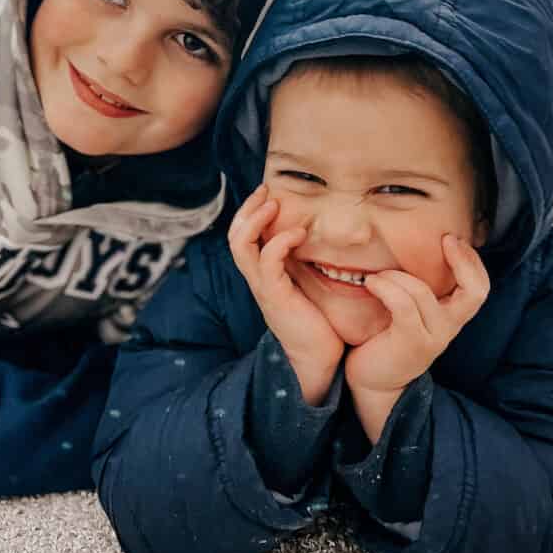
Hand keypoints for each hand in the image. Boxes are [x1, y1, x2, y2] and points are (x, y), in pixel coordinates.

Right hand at [228, 184, 343, 403]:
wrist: (317, 361)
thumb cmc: (317, 322)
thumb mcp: (306, 285)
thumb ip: (302, 264)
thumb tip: (314, 235)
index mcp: (262, 275)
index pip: (242, 237)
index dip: (248, 212)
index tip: (267, 193)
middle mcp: (257, 279)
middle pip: (234, 236)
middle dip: (247, 209)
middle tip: (266, 191)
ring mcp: (263, 288)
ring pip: (241, 246)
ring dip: (256, 220)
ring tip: (275, 204)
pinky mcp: (276, 297)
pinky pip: (268, 263)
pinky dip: (280, 242)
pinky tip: (299, 233)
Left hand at [345, 234, 488, 439]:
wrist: (375, 383)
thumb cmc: (387, 337)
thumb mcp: (411, 311)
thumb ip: (419, 289)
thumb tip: (413, 247)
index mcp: (451, 317)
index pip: (480, 288)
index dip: (473, 261)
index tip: (452, 239)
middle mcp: (448, 328)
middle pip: (474, 293)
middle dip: (463, 261)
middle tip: (444, 241)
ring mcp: (433, 337)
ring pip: (423, 293)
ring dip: (397, 276)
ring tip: (377, 275)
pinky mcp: (411, 343)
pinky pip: (403, 305)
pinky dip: (386, 288)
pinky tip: (371, 284)